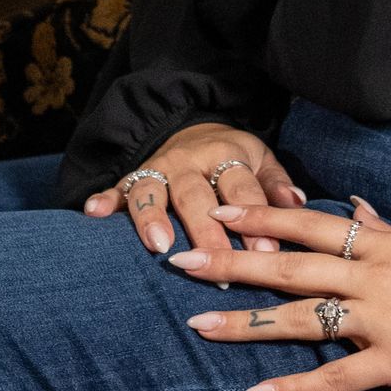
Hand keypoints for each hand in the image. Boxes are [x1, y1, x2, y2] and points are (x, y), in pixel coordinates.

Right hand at [79, 124, 303, 267]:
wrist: (192, 127)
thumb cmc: (233, 158)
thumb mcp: (260, 160)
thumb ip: (276, 183)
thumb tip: (297, 203)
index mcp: (228, 155)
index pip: (242, 190)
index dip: (254, 221)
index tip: (266, 253)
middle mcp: (190, 161)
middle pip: (196, 195)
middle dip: (206, 229)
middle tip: (216, 263)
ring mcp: (158, 168)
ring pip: (153, 190)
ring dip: (152, 217)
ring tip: (158, 246)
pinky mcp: (132, 176)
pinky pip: (116, 188)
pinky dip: (104, 200)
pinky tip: (92, 213)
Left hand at [174, 194, 390, 390]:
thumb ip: (387, 228)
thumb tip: (358, 205)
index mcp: (380, 246)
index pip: (310, 223)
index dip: (263, 214)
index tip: (221, 207)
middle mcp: (371, 277)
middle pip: (289, 265)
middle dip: (232, 261)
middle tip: (181, 259)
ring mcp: (379, 319)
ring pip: (301, 318)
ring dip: (246, 322)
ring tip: (197, 324)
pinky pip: (335, 376)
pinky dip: (294, 387)